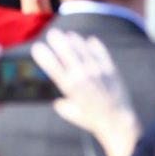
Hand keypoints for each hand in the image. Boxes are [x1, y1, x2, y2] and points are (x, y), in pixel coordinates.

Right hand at [32, 30, 139, 155]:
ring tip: (70, 35)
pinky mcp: (110, 69)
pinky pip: (100, 52)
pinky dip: (94, 46)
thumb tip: (57, 101)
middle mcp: (82, 77)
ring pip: (83, 49)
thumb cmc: (92, 119)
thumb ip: (63, 105)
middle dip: (58, 41)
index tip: (37, 47)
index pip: (53, 67)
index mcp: (70, 88)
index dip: (44, 56)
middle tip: (52, 34)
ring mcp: (97, 71)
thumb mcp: (72, 113)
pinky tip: (90, 41)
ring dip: (75, 40)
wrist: (117, 121)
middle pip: (67, 53)